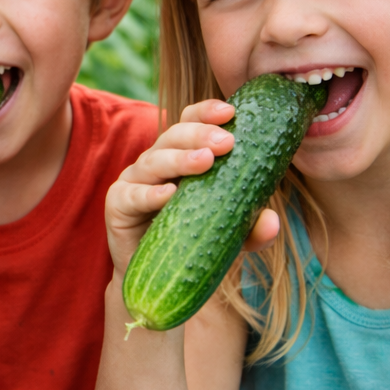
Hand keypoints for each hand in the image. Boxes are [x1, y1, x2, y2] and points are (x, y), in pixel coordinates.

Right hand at [105, 99, 279, 278]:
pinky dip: (150, 194)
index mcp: (181, 155)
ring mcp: (134, 181)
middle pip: (173, 135)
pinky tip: (169, 195)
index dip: (206, 112)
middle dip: (199, 134)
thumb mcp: (228, 233)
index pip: (189, 121)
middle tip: (226, 142)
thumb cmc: (192, 242)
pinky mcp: (118, 204)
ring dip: (180, 159)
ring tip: (206, 161)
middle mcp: (156, 161)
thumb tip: (271, 221)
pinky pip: (133, 195)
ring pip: (154, 161)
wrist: (158, 278)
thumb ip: (250, 227)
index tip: (232, 112)